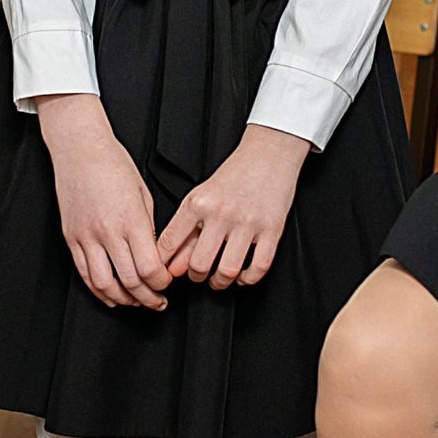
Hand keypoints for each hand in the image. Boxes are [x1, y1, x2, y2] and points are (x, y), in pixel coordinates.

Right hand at [37, 95, 169, 311]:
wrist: (80, 149)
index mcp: (131, 220)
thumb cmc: (114, 164)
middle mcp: (108, 231)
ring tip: (135, 301)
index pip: (150, 268)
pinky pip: (84, 273)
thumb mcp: (143, 195)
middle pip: (130, 282)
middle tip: (157, 301)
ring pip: (104, 284)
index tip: (167, 283)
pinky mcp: (72, 237)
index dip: (161, 283)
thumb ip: (149, 229)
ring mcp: (86, 236)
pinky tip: (111, 295)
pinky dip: (99, 290)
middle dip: (147, 298)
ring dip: (123, 300)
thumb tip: (154, 256)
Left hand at [158, 124, 309, 289]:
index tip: (168, 273)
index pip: (171, 244)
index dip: (165, 265)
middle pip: (199, 264)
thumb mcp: (202, 197)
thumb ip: (186, 231)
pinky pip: (258, 268)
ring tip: (218, 278)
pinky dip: (248, 279)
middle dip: (195, 277)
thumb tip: (172, 266)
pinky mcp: (272, 229)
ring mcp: (248, 222)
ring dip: (220, 282)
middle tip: (198, 275)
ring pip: (228, 270)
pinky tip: (243, 274)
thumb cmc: (234, 176)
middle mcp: (221, 213)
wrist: (268, 155)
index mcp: (198, 203)